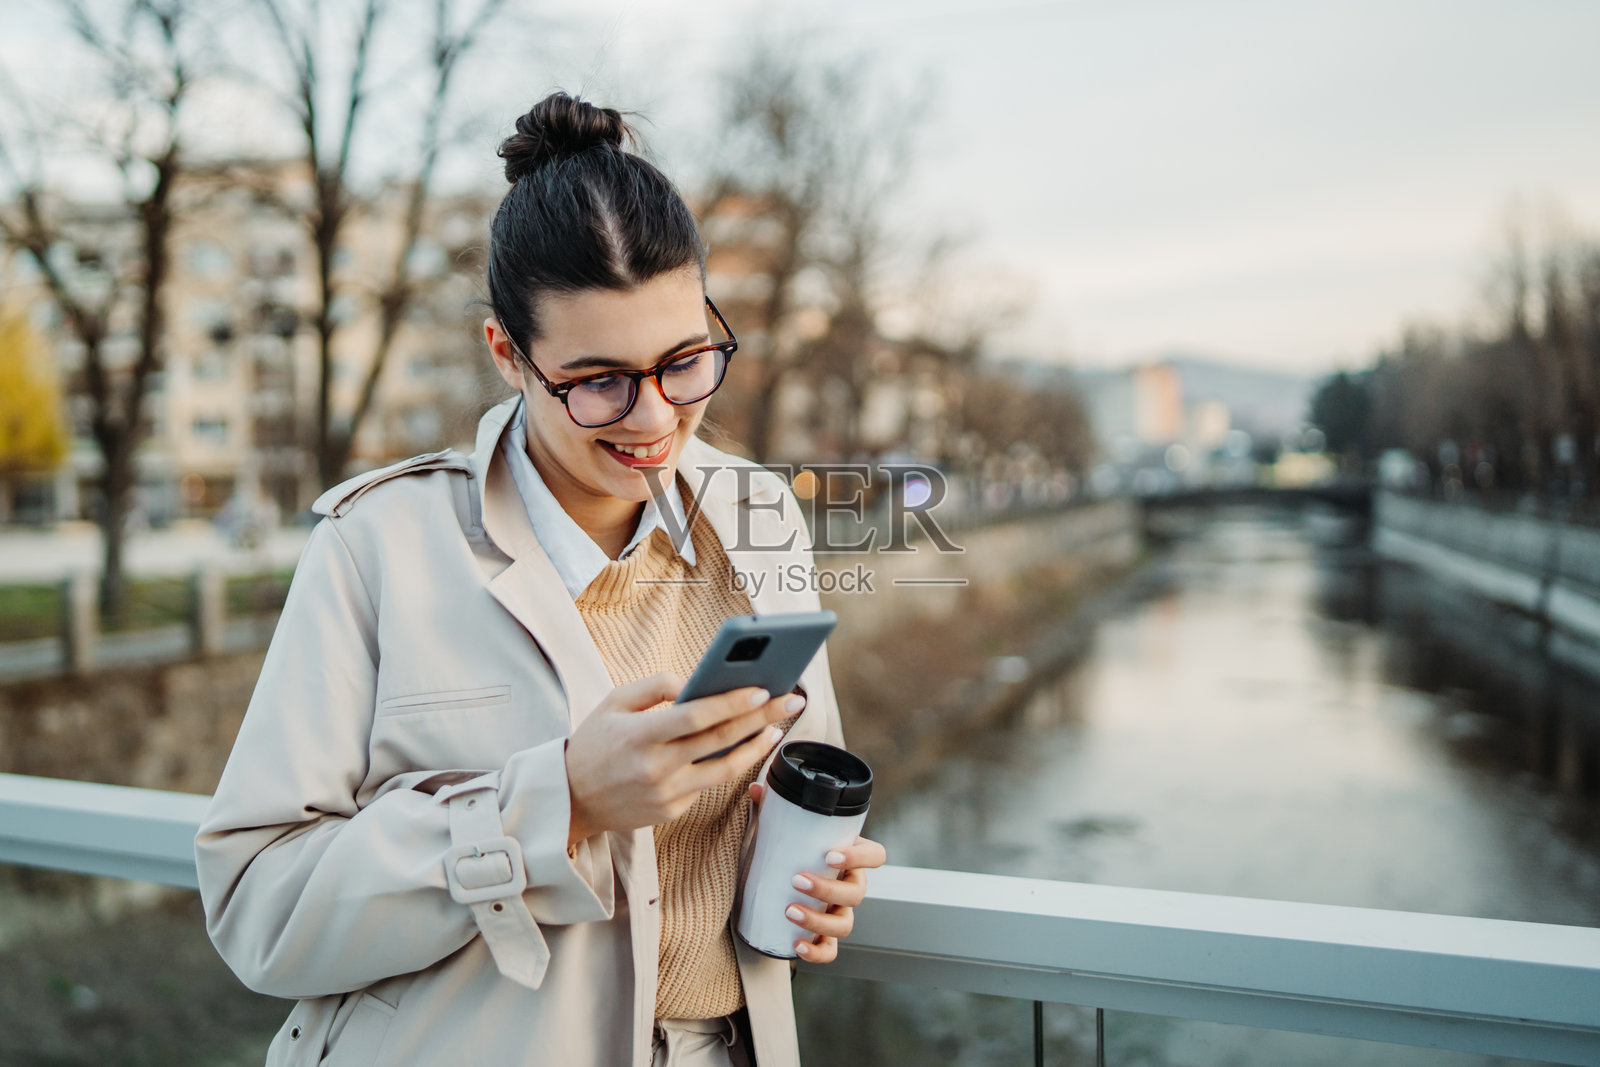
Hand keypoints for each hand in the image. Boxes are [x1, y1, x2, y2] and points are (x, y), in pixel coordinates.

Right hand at [565, 673, 801, 846]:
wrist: (569, 799)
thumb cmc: (593, 743)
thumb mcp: (614, 702)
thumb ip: (655, 686)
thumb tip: (695, 682)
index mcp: (640, 736)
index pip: (697, 717)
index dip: (733, 703)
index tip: (763, 689)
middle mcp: (656, 768)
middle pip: (721, 741)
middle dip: (762, 718)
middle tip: (791, 700)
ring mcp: (666, 795)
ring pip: (725, 770)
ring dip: (756, 747)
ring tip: (775, 728)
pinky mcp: (671, 812)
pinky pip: (706, 785)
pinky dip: (724, 764)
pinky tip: (739, 748)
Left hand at [748, 782, 887, 962]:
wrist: (781, 882)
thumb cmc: (792, 851)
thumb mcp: (785, 829)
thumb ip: (774, 808)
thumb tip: (757, 788)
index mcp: (851, 858)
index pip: (876, 856)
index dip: (859, 858)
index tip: (830, 855)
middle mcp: (851, 887)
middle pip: (856, 893)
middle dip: (827, 889)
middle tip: (797, 880)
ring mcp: (840, 914)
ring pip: (844, 924)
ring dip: (819, 920)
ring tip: (790, 910)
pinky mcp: (825, 937)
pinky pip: (830, 951)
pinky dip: (817, 952)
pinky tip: (797, 945)